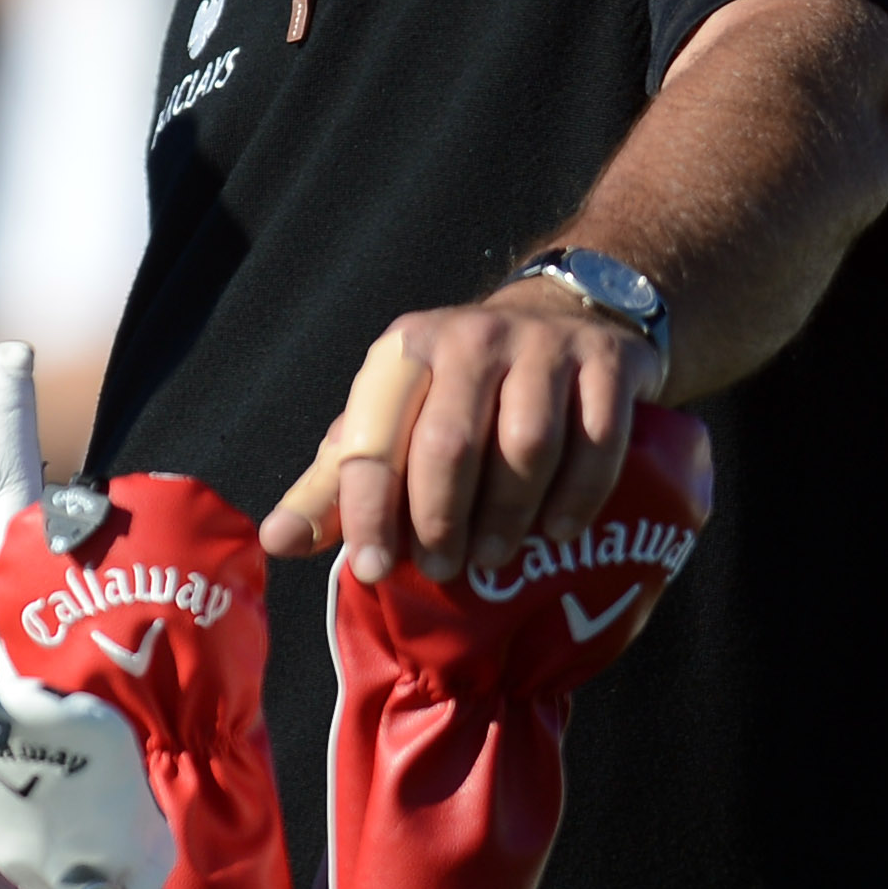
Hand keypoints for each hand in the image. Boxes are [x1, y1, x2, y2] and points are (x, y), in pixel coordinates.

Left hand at [258, 293, 654, 584]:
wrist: (567, 317)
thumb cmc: (461, 390)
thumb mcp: (392, 420)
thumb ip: (335, 483)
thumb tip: (277, 542)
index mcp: (404, 352)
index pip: (375, 440)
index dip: (367, 512)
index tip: (376, 569)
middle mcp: (471, 338)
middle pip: (450, 445)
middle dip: (441, 520)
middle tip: (444, 571)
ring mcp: (546, 347)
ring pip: (527, 445)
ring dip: (509, 515)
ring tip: (496, 558)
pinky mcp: (609, 364)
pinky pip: (598, 440)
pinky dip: (579, 495)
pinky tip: (561, 531)